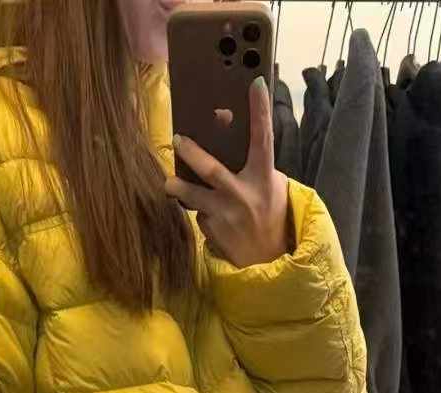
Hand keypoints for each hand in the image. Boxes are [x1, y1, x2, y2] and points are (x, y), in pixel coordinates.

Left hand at [165, 75, 290, 268]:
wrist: (269, 261)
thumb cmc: (270, 215)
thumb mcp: (271, 187)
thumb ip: (255, 164)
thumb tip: (231, 130)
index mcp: (264, 178)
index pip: (264, 139)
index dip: (260, 111)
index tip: (255, 83)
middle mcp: (244, 195)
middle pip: (212, 169)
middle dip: (192, 153)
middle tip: (177, 139)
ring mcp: (226, 215)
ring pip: (194, 196)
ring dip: (178, 187)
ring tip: (169, 183)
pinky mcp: (213, 232)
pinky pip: (200, 215)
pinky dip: (201, 210)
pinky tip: (211, 215)